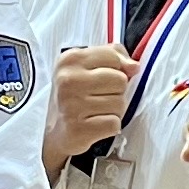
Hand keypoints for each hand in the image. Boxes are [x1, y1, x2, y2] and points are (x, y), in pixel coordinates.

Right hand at [42, 41, 130, 170]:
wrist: (54, 131)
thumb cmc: (75, 96)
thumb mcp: (86, 68)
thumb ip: (113, 57)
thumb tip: (134, 66)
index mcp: (70, 60)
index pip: (113, 56)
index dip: (116, 69)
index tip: (103, 79)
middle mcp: (68, 80)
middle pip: (120, 80)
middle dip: (117, 92)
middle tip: (99, 98)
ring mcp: (72, 105)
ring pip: (120, 103)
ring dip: (114, 111)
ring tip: (96, 112)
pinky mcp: (78, 128)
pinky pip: (114, 124)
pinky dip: (110, 127)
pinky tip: (96, 125)